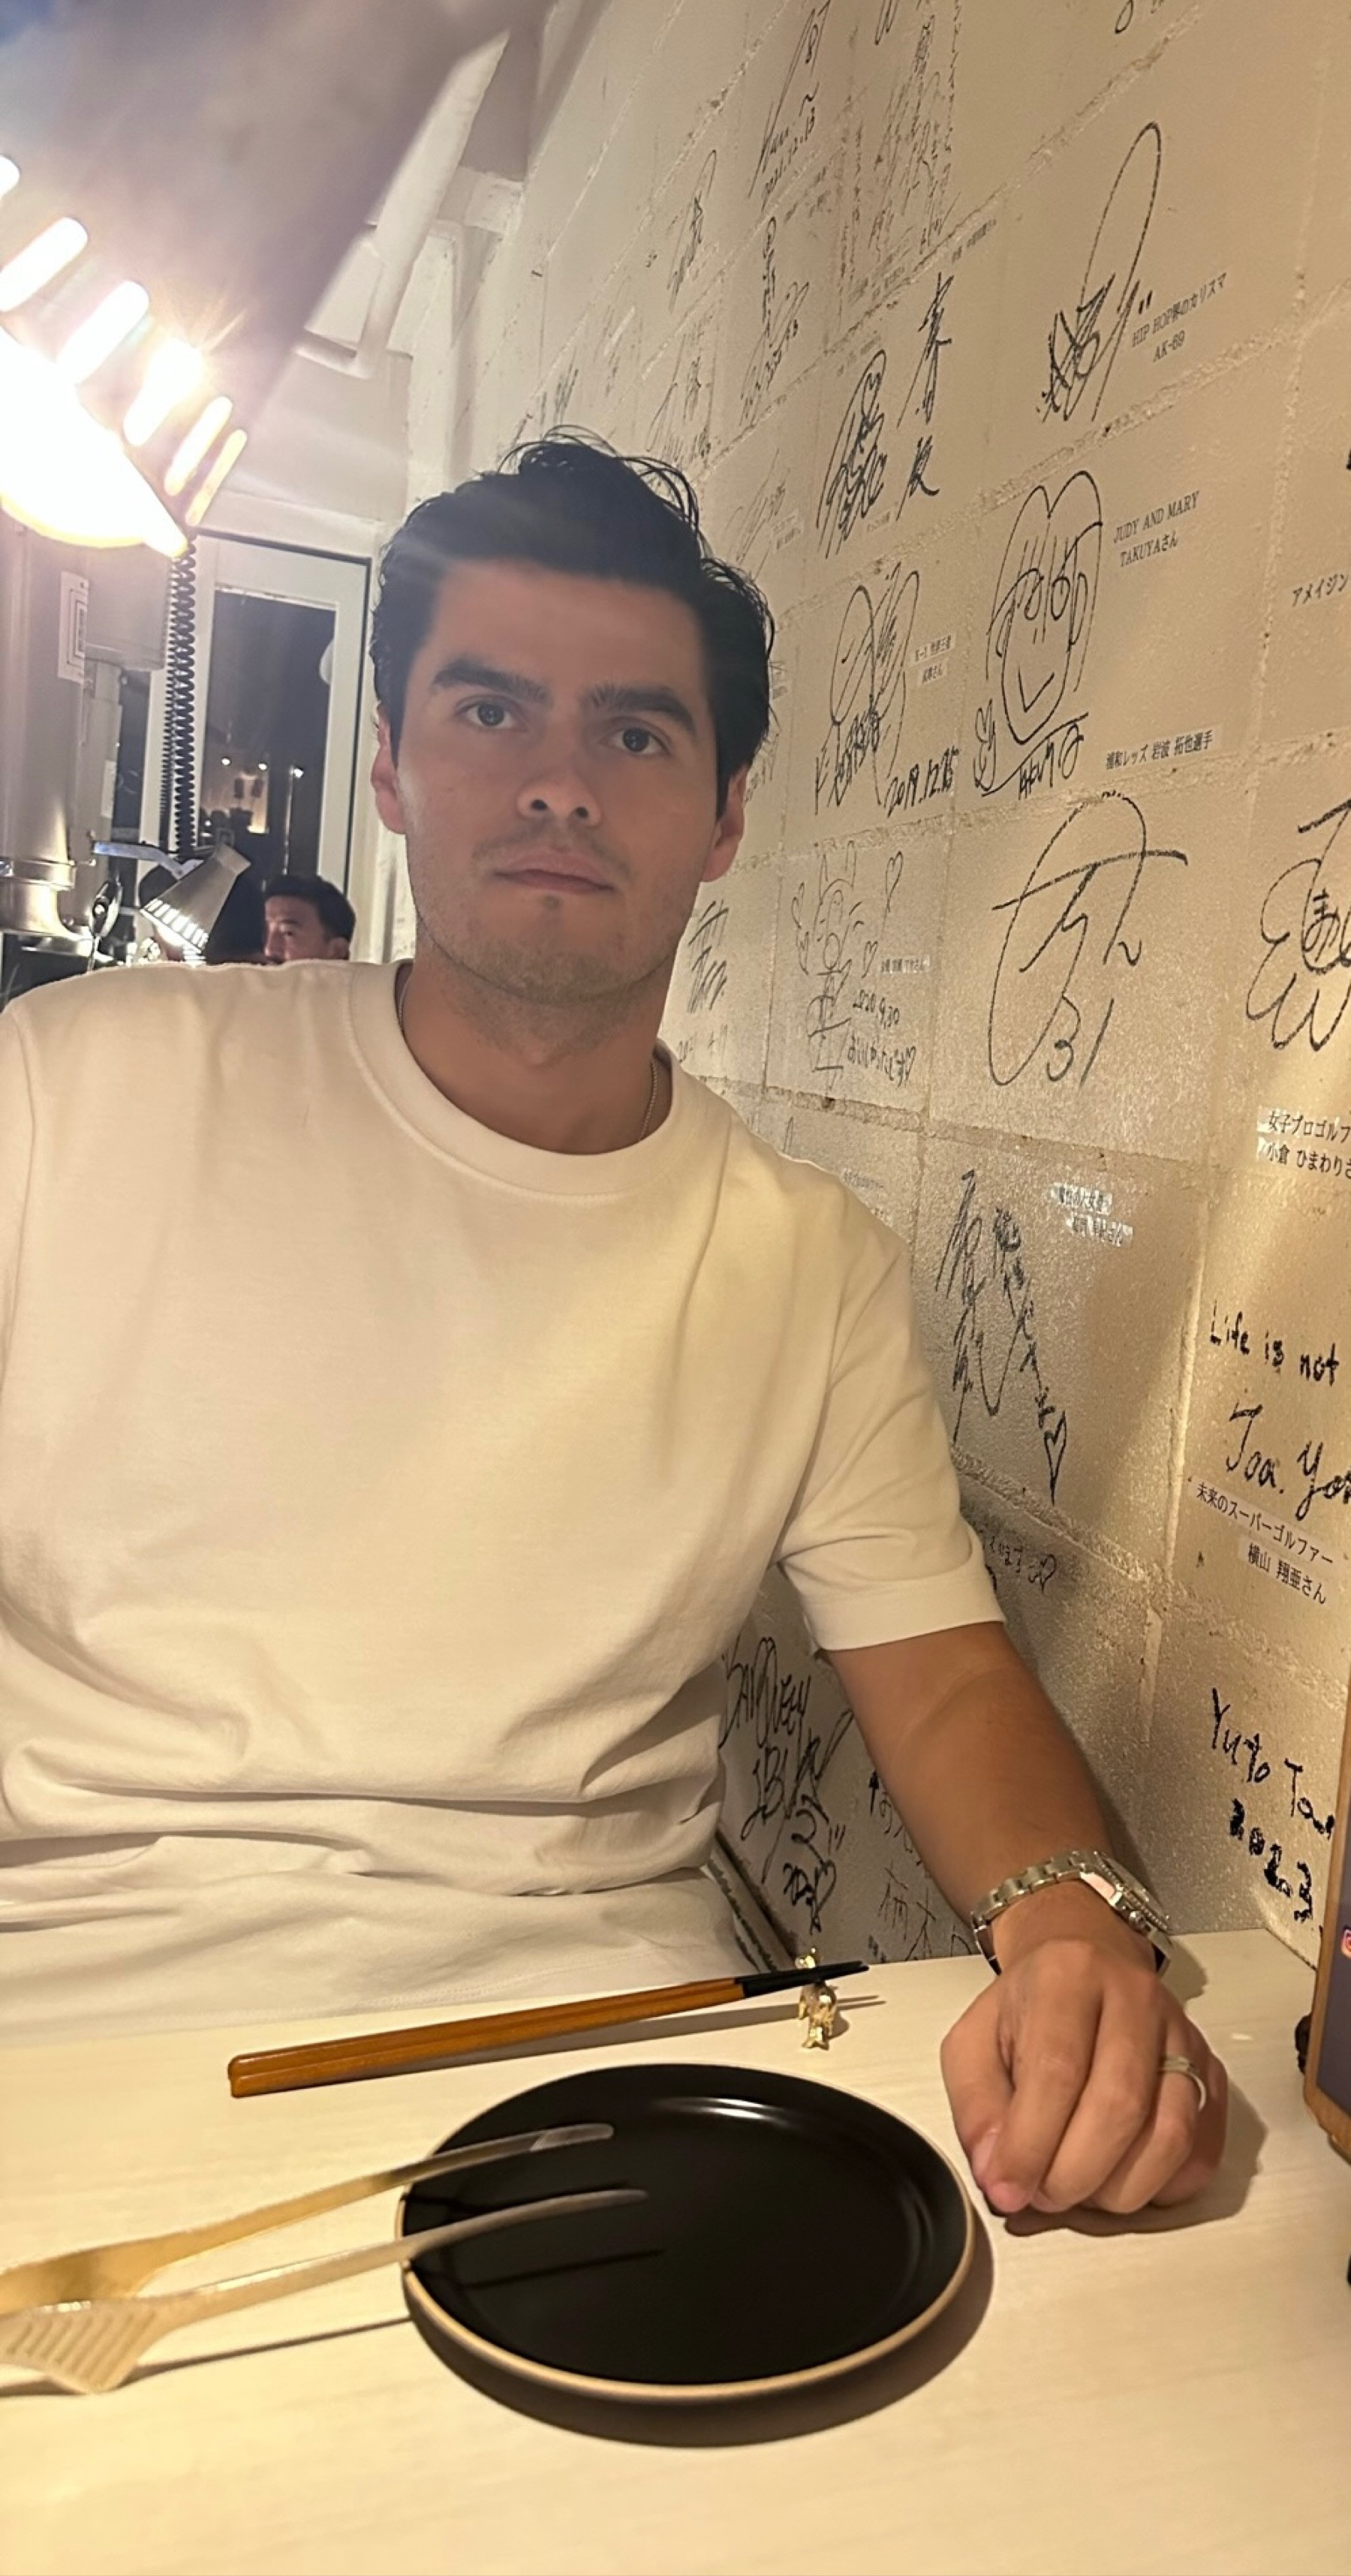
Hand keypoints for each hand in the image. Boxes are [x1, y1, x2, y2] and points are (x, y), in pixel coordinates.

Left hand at [940, 1931, 1227, 2215]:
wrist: (1084, 1963)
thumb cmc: (1030, 2006)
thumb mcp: (973, 2042)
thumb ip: (976, 2108)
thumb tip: (998, 2174)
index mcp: (1068, 1977)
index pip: (1057, 2070)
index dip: (1031, 2144)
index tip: (1008, 2188)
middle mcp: (1133, 1999)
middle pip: (1120, 2105)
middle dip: (1075, 2173)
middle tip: (1043, 2194)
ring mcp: (1181, 2035)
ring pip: (1170, 2134)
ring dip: (1118, 2187)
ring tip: (1079, 2187)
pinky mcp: (1211, 2071)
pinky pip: (1201, 2150)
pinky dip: (1162, 2185)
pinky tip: (1122, 2177)